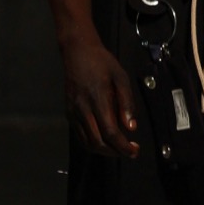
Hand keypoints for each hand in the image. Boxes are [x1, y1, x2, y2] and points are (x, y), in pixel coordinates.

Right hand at [61, 36, 139, 157]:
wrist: (77, 52)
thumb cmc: (102, 62)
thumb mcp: (121, 77)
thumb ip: (127, 102)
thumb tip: (131, 127)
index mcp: (98, 99)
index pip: (110, 132)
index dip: (123, 146)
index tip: (135, 150)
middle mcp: (83, 109)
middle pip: (98, 142)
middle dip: (115, 152)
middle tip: (130, 151)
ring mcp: (73, 112)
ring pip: (87, 143)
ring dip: (104, 151)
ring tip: (119, 149)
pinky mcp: (69, 113)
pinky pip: (80, 136)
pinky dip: (92, 144)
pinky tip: (104, 141)